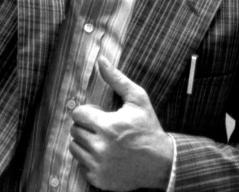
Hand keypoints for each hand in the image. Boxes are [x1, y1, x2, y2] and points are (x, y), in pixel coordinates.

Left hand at [69, 56, 172, 190]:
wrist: (163, 164)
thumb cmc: (149, 128)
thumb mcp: (138, 100)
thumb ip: (117, 79)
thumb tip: (101, 59)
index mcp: (107, 126)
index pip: (78, 114)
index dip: (87, 112)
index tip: (99, 114)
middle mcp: (100, 148)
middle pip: (74, 130)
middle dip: (85, 126)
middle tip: (101, 128)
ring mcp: (99, 166)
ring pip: (75, 148)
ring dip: (84, 143)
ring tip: (101, 141)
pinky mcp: (99, 180)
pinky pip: (81, 165)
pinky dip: (89, 160)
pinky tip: (104, 156)